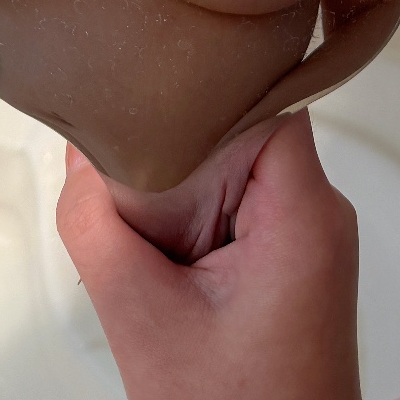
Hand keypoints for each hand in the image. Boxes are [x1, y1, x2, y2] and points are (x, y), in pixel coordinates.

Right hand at [57, 111, 363, 399]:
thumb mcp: (141, 321)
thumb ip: (96, 224)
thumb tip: (78, 151)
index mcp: (305, 212)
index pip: (264, 92)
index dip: (206, 79)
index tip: (149, 81)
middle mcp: (320, 210)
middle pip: (244, 121)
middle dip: (178, 142)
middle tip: (130, 182)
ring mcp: (309, 232)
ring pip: (234, 159)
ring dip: (181, 185)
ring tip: (153, 238)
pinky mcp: (291, 252)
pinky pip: (237, 198)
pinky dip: (193, 215)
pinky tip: (166, 255)